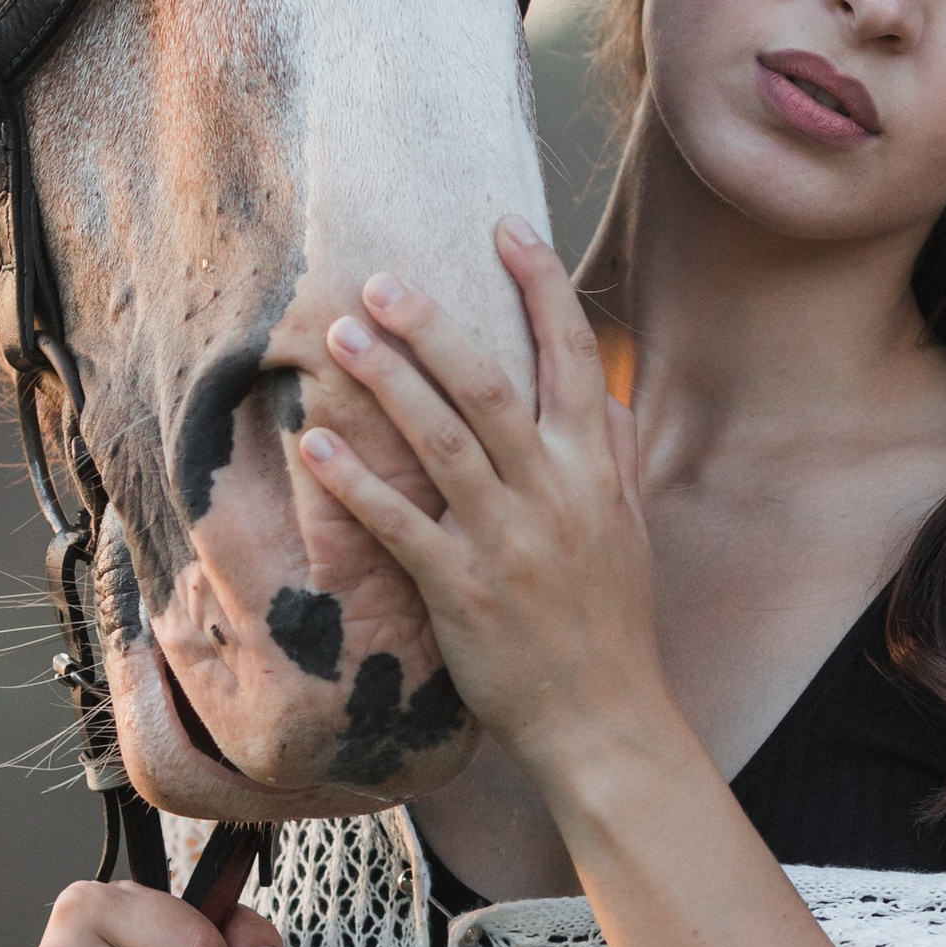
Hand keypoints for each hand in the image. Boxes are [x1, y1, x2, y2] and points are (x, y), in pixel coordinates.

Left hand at [296, 220, 668, 798]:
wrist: (605, 720)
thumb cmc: (611, 623)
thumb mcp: (630, 530)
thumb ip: (617, 455)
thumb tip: (607, 394)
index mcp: (595, 469)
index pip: (572, 354)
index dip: (540, 284)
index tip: (506, 226)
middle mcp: (555, 493)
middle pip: (491, 384)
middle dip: (434, 326)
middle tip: (380, 279)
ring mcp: (508, 541)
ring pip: (444, 441)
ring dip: (387, 382)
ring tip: (340, 335)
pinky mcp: (464, 590)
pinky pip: (401, 523)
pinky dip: (356, 480)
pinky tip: (315, 443)